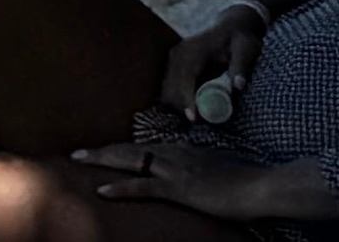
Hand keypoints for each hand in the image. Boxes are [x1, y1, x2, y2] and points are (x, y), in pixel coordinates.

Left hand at [73, 136, 325, 218]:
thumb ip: (204, 165)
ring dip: (102, 161)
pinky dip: (121, 188)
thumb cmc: (248, 179)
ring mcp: (176, 170)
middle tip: (76, 152)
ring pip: (130, 161)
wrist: (262, 186)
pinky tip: (102, 191)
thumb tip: (198, 169)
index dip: (122, 149)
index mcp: (184, 150)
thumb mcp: (221, 167)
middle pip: (131, 149)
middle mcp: (175, 154)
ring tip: (78, 160)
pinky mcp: (181, 189)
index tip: (103, 150)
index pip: (145, 147)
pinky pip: (144, 187)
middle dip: (103, 150)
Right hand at [153, 11, 266, 118]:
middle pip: (171, 86)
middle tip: (202, 123)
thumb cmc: (240, 39)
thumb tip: (239, 87)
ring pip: (166, 88)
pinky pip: (169, 86)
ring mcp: (174, 58)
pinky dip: (177, 99)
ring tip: (199, 118)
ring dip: (179, 105)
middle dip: (182, 107)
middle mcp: (179, 53)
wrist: (232, 26)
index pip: (184, 76)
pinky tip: (191, 108)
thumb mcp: (246, 50)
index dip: (187, 98)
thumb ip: (241, 67)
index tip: (194, 118)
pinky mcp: (175, 64)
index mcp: (194, 50)